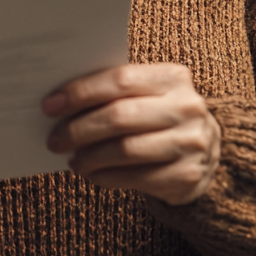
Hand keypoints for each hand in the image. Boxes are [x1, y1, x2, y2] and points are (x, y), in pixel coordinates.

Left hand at [43, 63, 219, 204]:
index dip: (80, 93)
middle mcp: (187, 107)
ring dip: (89, 157)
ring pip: (125, 150)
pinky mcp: (187, 176)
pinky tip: (91, 174)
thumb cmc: (159, 114)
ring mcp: (190, 143)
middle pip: (119, 117)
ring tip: (72, 159)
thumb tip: (58, 101)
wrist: (205, 149)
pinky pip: (135, 178)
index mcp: (173, 77)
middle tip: (55, 139)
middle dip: (79, 129)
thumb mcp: (148, 93)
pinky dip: (105, 177)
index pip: (119, 80)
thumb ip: (115, 90)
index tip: (50, 105)